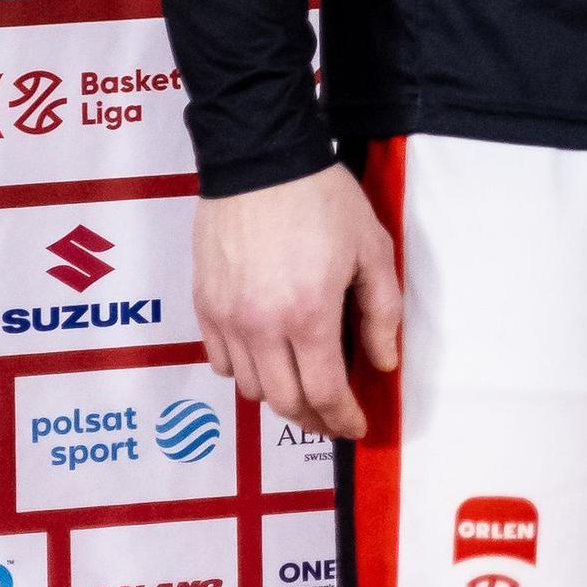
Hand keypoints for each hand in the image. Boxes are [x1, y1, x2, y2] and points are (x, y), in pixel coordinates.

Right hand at [193, 163, 401, 439]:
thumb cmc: (321, 198)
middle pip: (284, 402)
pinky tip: (265, 357)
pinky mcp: (204, 304)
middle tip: (332, 415)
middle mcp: (261, 326)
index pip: (324, 393)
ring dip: (279, 395)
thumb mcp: (371, 249)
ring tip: (302, 384)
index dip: (342, 419)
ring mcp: (227, 317)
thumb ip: (380, 312)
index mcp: (308, 315)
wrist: (261, 159)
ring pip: (249, 388)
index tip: (355, 427)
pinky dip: (244, 370)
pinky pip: (219, 360)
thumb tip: (382, 362)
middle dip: (313, 419)